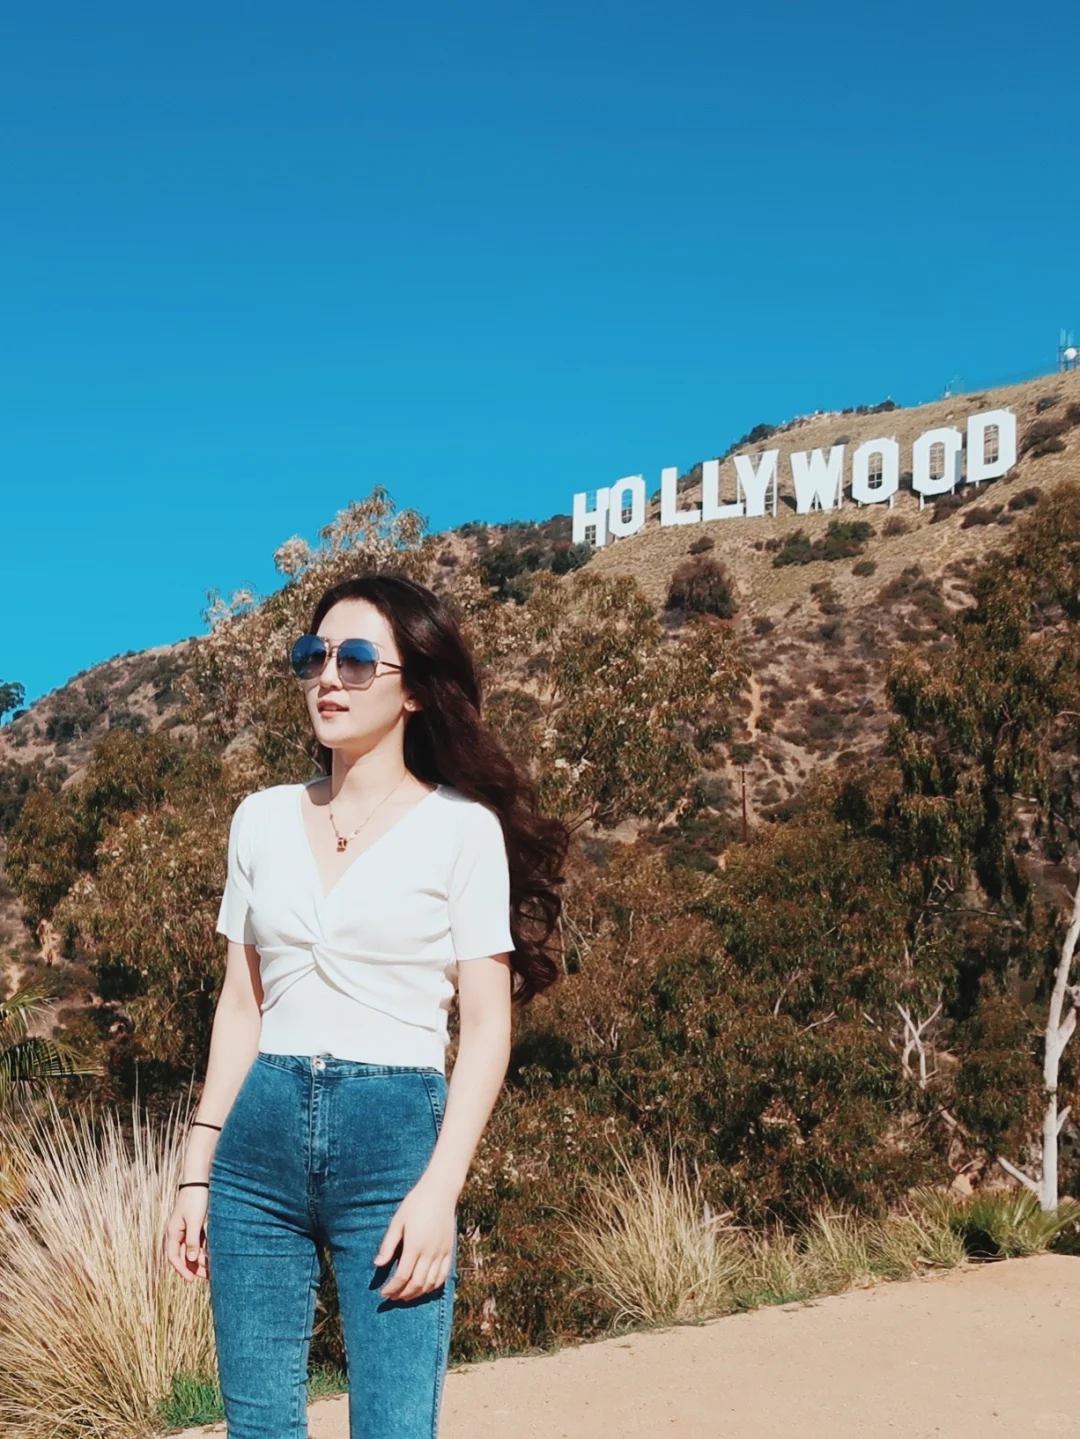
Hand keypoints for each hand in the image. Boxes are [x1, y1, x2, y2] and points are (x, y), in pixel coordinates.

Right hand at [165, 1188, 209, 1281]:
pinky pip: (198, 1241)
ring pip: (191, 1249)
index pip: (173, 1257)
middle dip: (193, 1267)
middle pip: (183, 1255)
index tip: (191, 1280)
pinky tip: (213, 1254)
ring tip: (212, 1268)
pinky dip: (204, 1249)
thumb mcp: (194, 1221)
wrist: (199, 1180)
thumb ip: (192, 1241)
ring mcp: (186, 1228)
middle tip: (207, 1276)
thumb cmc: (195, 1199)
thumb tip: (190, 1259)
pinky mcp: (195, 1223)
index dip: (181, 1270)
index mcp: (173, 1232)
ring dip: (200, 1259)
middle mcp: (178, 1232)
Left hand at [373, 1175, 456, 1300]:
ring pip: (430, 1283)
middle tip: (392, 1297)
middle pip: (416, 1284)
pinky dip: (433, 1286)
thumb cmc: (415, 1204)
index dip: (391, 1288)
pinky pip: (443, 1276)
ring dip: (417, 1294)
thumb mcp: (398, 1221)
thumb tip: (377, 1264)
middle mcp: (430, 1252)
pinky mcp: (449, 1251)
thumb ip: (388, 1245)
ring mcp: (441, 1253)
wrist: (440, 1191)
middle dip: (402, 1294)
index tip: (383, 1293)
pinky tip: (424, 1288)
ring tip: (405, 1295)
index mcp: (414, 1245)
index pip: (402, 1276)